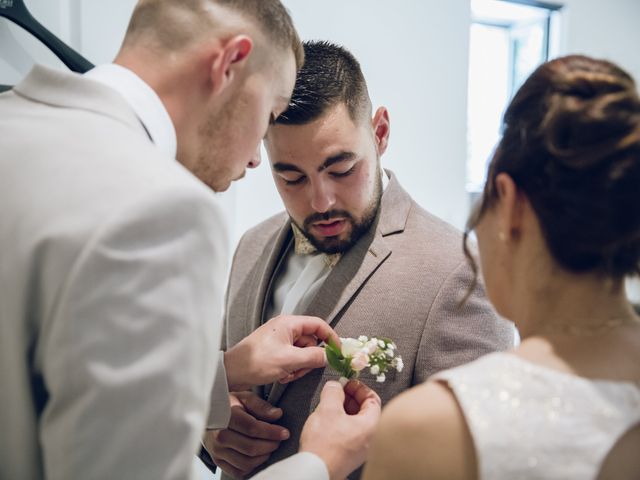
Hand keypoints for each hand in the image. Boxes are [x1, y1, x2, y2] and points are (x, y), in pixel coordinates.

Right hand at [203, 391, 289, 478]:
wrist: (208, 418)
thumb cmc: (230, 406)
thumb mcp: (243, 398)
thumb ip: (260, 405)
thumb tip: (277, 415)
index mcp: (225, 417)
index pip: (252, 428)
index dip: (271, 432)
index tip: (285, 432)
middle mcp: (219, 436)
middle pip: (250, 447)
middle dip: (270, 445)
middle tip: (279, 440)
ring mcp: (217, 451)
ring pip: (246, 462)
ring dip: (263, 456)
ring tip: (270, 447)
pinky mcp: (218, 462)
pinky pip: (239, 471)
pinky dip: (253, 466)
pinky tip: (259, 456)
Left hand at [224, 315, 339, 390]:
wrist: (232, 373)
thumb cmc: (256, 362)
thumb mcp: (289, 360)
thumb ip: (313, 357)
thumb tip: (330, 356)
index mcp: (289, 323)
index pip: (318, 325)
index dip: (331, 338)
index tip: (338, 352)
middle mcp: (285, 328)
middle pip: (311, 341)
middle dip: (309, 359)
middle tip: (301, 369)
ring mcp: (280, 340)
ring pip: (302, 353)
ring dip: (299, 366)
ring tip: (287, 374)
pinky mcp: (275, 351)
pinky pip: (293, 359)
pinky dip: (291, 369)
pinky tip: (281, 376)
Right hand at [300, 380, 381, 479]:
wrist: (316, 470)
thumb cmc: (325, 445)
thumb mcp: (327, 408)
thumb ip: (333, 391)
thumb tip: (335, 386)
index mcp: (373, 425)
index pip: (373, 398)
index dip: (359, 387)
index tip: (347, 383)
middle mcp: (372, 438)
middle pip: (366, 410)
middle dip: (350, 398)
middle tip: (337, 392)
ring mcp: (362, 448)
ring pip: (357, 422)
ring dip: (344, 410)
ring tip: (330, 405)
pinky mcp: (351, 455)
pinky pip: (351, 433)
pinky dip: (341, 423)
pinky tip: (328, 421)